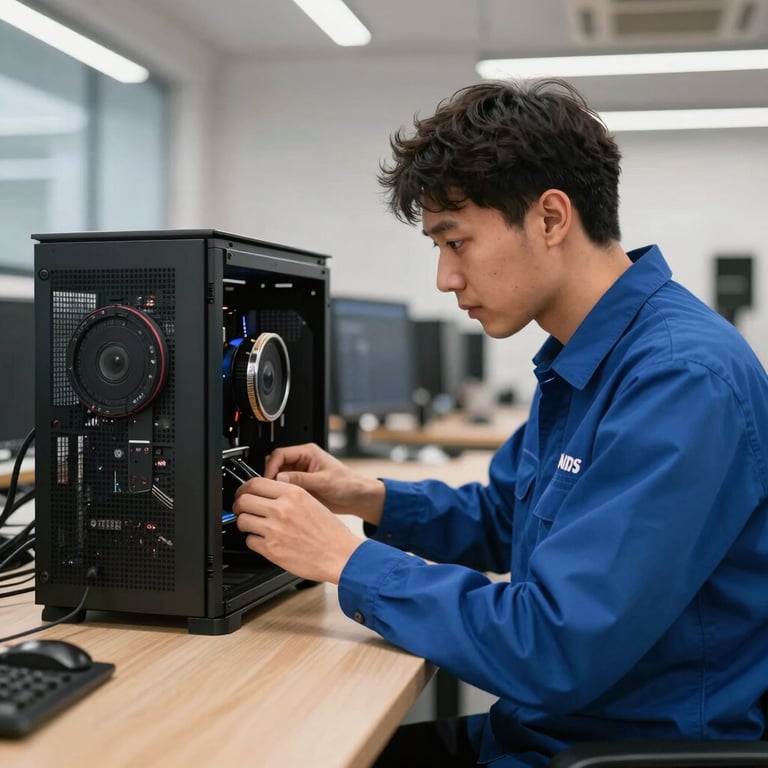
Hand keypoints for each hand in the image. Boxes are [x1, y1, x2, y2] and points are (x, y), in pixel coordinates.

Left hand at [233, 477, 362, 583]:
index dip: (244, 488)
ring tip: (254, 527)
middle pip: (243, 500)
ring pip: (242, 520)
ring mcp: (275, 529)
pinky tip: (265, 541)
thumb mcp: (311, 501)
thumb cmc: (329, 532)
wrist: (340, 555)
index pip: (255, 482)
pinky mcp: (271, 549)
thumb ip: (287, 495)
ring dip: (245, 524)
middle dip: (239, 506)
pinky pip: (249, 541)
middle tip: (242, 510)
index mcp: (293, 493)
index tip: (243, 493)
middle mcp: (282, 508)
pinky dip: (254, 541)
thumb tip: (266, 493)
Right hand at [263, 443, 384, 525]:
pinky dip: (282, 494)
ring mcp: (301, 474)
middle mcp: (302, 461)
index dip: (271, 467)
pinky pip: (286, 488)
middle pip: (276, 465)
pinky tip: (284, 503)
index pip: (280, 454)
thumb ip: (301, 479)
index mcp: (308, 452)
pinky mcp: (302, 486)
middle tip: (270, 491)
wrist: (358, 498)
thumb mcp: (324, 481)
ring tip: (277, 498)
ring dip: (276, 487)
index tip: (268, 481)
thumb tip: (280, 479)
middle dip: (271, 477)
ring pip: (279, 477)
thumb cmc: (348, 484)